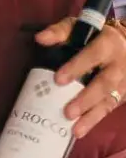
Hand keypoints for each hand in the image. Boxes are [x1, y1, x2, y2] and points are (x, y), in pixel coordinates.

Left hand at [36, 18, 125, 137]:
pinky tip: (81, 130)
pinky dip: (95, 120)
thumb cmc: (95, 35)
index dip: (77, 67)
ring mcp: (125, 81)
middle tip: (68, 112)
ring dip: (92, 116)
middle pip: (105, 83)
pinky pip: (110, 108)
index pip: (93, 55)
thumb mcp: (79, 27)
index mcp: (108, 43)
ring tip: (75, 130)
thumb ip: (59, 31)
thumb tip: (40, 38)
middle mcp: (119, 63)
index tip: (58, 79)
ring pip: (110, 100)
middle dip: (86, 99)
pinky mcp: (123, 93)